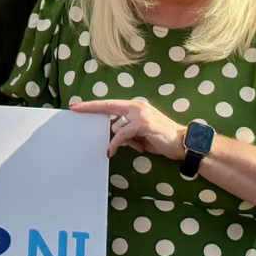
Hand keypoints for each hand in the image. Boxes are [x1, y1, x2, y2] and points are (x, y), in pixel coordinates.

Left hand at [71, 99, 185, 159]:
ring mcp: (140, 113)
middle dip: (90, 108)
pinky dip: (115, 144)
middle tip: (74, 109)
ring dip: (119, 141)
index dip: (93, 105)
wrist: (181, 143)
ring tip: (137, 146)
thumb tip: (110, 134)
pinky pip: (121, 134)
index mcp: (135, 107)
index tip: (77, 105)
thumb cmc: (159, 139)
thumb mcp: (138, 135)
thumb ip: (125, 131)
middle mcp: (137, 106)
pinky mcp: (143, 123)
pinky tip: (112, 151)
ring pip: (116, 127)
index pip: (110, 104)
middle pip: (108, 106)